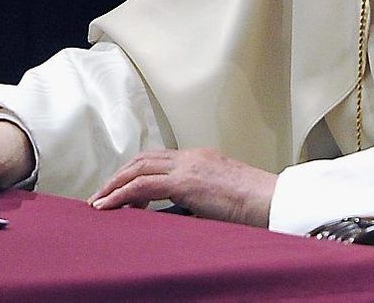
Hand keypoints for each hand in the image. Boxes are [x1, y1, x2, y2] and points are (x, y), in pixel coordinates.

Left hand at [88, 148, 275, 226]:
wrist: (274, 202)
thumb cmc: (256, 206)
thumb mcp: (222, 199)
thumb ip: (200, 201)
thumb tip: (182, 216)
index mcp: (201, 158)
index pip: (159, 160)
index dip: (136, 173)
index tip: (122, 190)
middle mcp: (191, 157)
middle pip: (143, 160)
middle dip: (118, 176)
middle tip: (101, 195)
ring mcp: (188, 166)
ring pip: (137, 169)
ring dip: (114, 185)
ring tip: (98, 203)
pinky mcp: (185, 182)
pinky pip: (142, 185)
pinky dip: (121, 194)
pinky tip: (108, 206)